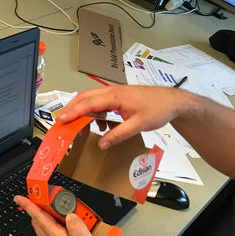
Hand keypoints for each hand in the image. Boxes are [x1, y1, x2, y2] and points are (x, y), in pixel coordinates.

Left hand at [14, 194, 114, 235]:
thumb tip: (70, 215)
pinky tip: (61, 229)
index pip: (39, 218)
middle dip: (36, 210)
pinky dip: (50, 229)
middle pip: (38, 223)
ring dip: (44, 219)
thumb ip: (78, 228)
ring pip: (43, 231)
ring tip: (52, 210)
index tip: (20, 198)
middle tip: (40, 199)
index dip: (29, 206)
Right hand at [57, 86, 188, 149]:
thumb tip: (102, 144)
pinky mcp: (118, 97)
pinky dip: (95, 114)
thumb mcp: (138, 125)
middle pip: (84, 98)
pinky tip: (101, 126)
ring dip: (83, 113)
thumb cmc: (158, 109)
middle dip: (71, 110)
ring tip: (81, 129)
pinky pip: (100, 103)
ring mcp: (115, 93)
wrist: (172, 102)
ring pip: (91, 100)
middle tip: (62, 122)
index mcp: (115, 96)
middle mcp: (112, 92)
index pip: (88, 104)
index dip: (73, 112)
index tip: (62, 120)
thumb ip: (118, 135)